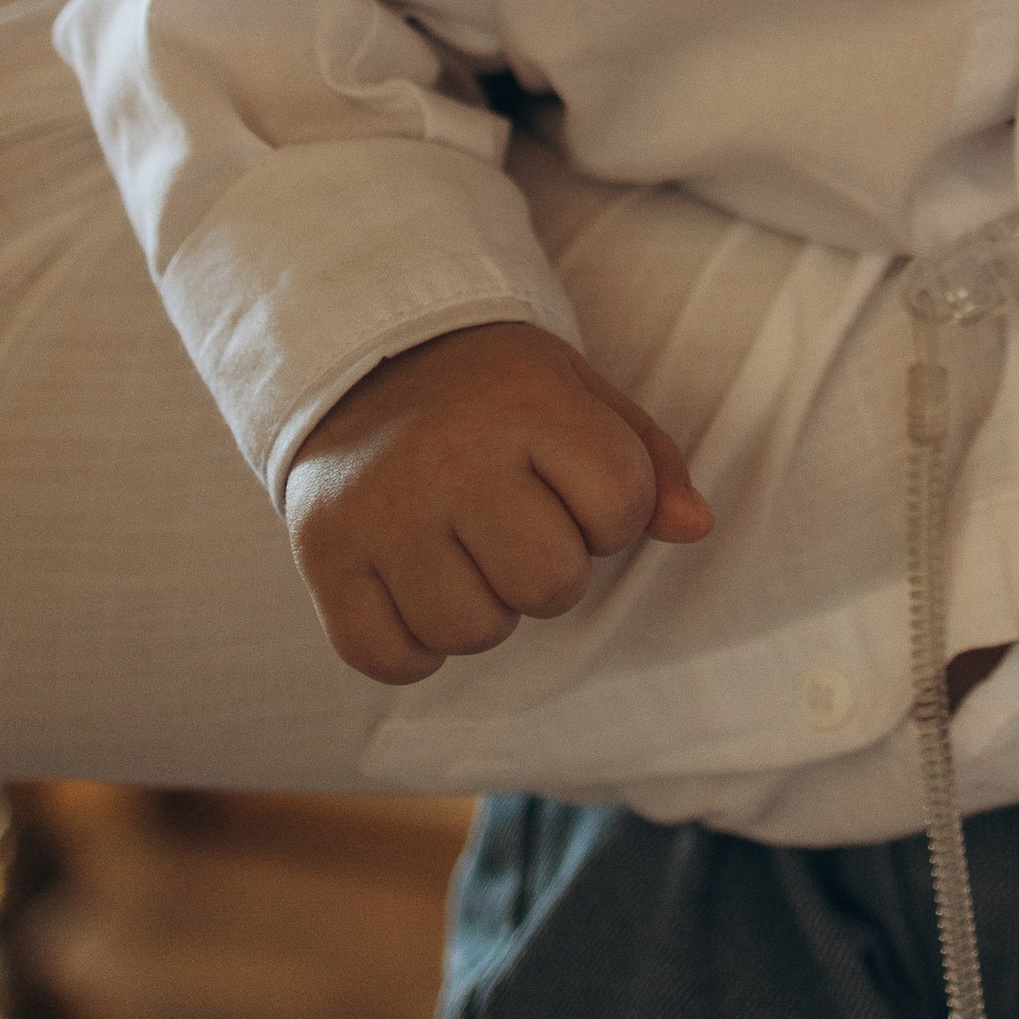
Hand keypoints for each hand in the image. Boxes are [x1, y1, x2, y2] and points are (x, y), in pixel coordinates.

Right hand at [283, 319, 713, 683]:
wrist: (363, 361)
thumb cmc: (495, 392)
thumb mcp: (579, 395)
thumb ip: (647, 460)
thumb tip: (696, 526)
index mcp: (527, 401)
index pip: (623, 507)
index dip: (615, 514)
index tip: (575, 486)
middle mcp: (449, 453)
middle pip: (549, 585)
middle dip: (553, 573)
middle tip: (519, 527)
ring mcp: (379, 508)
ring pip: (472, 632)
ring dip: (485, 610)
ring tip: (466, 552)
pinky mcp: (323, 552)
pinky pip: (390, 657)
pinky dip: (415, 646)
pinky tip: (417, 588)